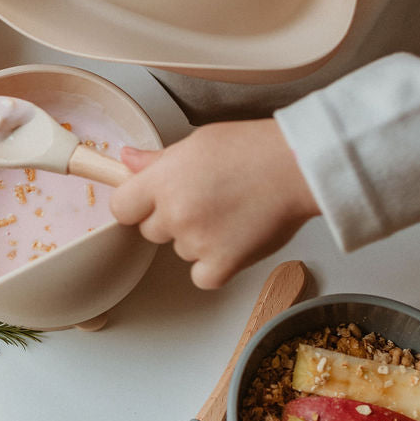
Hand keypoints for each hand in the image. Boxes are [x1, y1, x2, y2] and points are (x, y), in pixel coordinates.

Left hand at [109, 119, 319, 288]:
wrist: (298, 167)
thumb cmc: (255, 149)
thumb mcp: (198, 143)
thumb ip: (158, 160)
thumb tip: (127, 160)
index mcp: (163, 180)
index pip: (121, 208)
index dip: (136, 206)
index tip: (151, 203)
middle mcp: (175, 212)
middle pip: (150, 232)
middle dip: (171, 221)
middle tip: (205, 202)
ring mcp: (197, 241)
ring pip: (181, 252)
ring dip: (199, 241)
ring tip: (230, 214)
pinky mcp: (221, 265)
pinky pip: (202, 277)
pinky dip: (216, 266)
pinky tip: (234, 240)